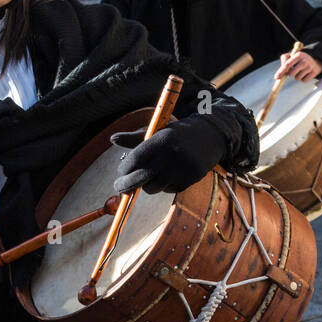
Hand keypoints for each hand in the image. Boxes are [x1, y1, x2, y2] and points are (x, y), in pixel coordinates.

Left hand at [113, 116, 227, 194]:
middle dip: (125, 185)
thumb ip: (134, 138)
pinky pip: (168, 190)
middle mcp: (171, 155)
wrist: (209, 136)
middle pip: (140, 178)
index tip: (119, 174)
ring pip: (152, 188)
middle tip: (119, 187)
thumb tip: (112, 139)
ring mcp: (182, 169)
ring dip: (146, 185)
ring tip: (150, 176)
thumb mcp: (156, 131)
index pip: (135, 159)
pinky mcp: (190, 180)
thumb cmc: (175, 134)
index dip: (124, 169)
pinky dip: (164, 186)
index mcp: (160, 140)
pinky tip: (169, 174)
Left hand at [274, 50, 321, 81]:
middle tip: (294, 70)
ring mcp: (310, 66)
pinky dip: (303, 79)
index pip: (287, 64)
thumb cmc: (300, 59)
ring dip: (297, 76)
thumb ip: (285, 59)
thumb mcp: (293, 56)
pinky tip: (306, 73)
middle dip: (291, 74)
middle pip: (291, 73)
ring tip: (301, 71)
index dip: (281, 71)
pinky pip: (304, 80)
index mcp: (298, 55)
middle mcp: (305, 60)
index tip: (276, 77)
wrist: (316, 61)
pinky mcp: (315, 72)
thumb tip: (281, 67)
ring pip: (298, 78)